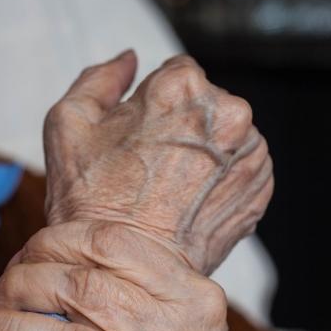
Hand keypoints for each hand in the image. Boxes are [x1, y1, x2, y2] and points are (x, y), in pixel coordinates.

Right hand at [43, 51, 273, 274]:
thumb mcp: (69, 124)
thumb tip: (129, 61)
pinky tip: (189, 203)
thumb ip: (100, 78)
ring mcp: (251, 153)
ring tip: (169, 190)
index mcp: (182, 87)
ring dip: (204, 155)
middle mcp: (228, 114)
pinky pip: (242, 170)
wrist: (122, 270)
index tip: (138, 139)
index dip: (151, 106)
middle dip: (181, 128)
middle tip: (149, 168)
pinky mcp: (261, 188)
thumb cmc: (91, 200)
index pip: (176, 73)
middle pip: (205, 104)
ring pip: (226, 137)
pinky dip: (220, 181)